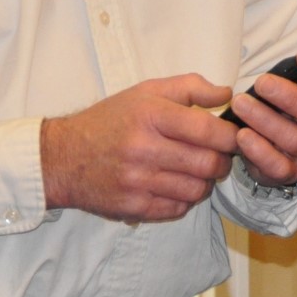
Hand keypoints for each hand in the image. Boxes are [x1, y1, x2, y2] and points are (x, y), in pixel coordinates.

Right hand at [41, 74, 242, 222]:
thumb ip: (190, 87)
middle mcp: (143, 148)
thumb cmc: (109, 121)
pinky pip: (177, 208)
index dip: (230, 135)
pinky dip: (185, 199)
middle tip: (219, 156)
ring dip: (205, 182)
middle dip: (222, 161)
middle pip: (207, 163)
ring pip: (196, 189)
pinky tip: (177, 186)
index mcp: (150, 115)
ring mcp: (137, 181)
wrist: (62, 157)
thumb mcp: (145, 91)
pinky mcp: (132, 206)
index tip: (234, 136)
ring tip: (197, 171)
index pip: (208, 129)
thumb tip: (228, 94)